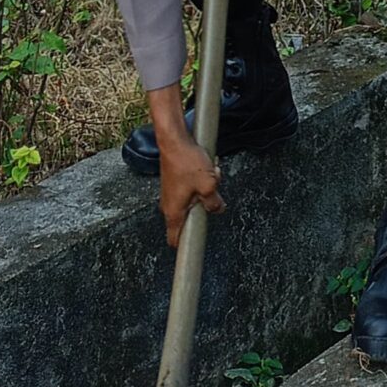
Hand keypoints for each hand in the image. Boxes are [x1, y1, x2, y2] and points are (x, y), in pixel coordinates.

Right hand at [156, 125, 221, 249]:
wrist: (174, 138)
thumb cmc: (187, 161)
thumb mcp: (208, 185)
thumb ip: (214, 202)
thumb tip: (218, 209)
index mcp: (174, 213)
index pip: (174, 240)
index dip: (185, 247)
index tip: (195, 248)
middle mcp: (168, 205)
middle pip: (188, 218)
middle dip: (203, 208)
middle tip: (210, 193)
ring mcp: (170, 192)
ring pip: (192, 200)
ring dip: (204, 190)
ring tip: (209, 174)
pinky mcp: (174, 181)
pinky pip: (190, 187)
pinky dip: (199, 180)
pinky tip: (205, 167)